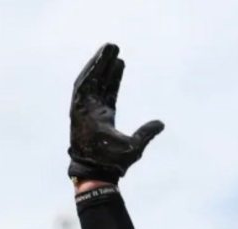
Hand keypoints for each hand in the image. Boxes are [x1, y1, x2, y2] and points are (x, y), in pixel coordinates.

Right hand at [68, 43, 163, 182]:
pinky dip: (88, 75)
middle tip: (114, 47)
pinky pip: (81, 88)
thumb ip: (147, 133)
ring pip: (89, 80)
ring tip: (108, 49)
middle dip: (105, 64)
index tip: (121, 61)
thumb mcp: (136, 145)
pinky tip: (96, 62)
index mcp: (104, 116)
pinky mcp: (76, 111)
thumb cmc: (115, 163)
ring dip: (97, 64)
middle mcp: (92, 111)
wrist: (99, 172)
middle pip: (99, 82)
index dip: (114, 76)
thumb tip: (161, 123)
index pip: (109, 91)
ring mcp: (83, 110)